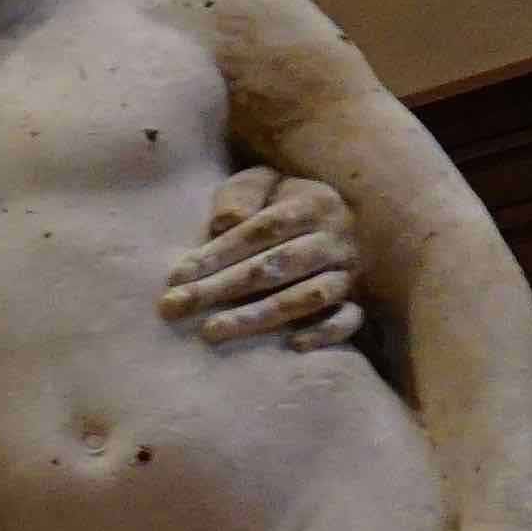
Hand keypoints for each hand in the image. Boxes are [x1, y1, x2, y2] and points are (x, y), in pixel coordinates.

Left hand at [158, 167, 362, 351]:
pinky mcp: (356, 300)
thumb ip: (240, 195)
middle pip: (277, 265)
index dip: (219, 252)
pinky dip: (324, 333)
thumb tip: (225, 222)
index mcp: (314, 203)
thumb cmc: (274, 203)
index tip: (177, 276)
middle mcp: (336, 239)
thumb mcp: (257, 184)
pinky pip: (348, 320)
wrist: (323, 218)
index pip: (263, 230)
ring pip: (308, 297)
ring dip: (258, 316)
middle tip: (175, 306)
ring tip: (211, 330)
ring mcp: (348, 272)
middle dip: (222, 288)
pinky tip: (292, 345)